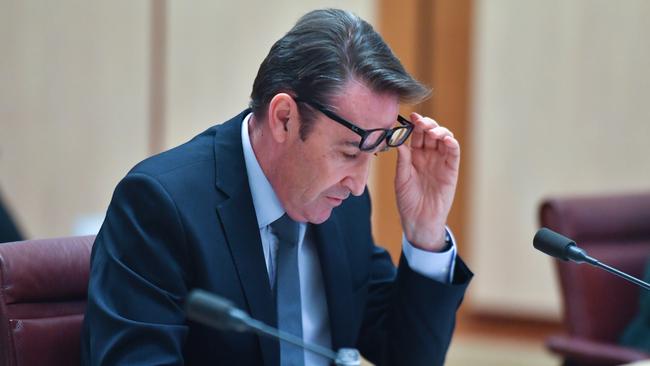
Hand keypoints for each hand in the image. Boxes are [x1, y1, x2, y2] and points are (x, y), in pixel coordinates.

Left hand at [395, 112, 459, 251]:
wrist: (419, 220)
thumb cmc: (407, 201)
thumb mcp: (401, 179)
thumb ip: (403, 161)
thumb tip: (399, 142)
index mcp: (414, 156)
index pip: (416, 135)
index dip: (415, 125)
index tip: (410, 117)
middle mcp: (428, 156)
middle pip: (430, 133)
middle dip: (427, 124)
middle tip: (421, 122)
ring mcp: (440, 162)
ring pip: (444, 139)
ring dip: (439, 131)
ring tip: (432, 132)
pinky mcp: (451, 170)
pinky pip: (453, 153)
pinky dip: (451, 143)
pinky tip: (445, 139)